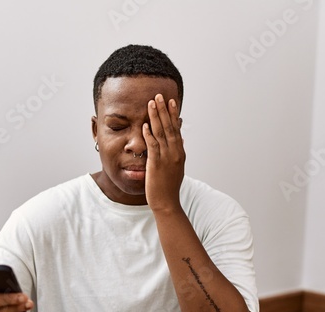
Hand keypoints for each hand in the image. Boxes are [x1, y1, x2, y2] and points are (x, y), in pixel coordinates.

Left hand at [142, 94, 184, 214]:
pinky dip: (149, 135)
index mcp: (180, 153)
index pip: (176, 129)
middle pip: (170, 127)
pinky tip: (145, 125)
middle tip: (160, 95)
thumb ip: (175, 154)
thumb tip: (178, 143)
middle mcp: (175, 153)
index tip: (172, 101)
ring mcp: (167, 158)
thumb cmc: (168, 188)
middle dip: (164, 110)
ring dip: (156, 117)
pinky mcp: (157, 164)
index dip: (173, 114)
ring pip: (161, 133)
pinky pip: (153, 146)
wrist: (167, 203)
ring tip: (152, 103)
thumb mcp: (175, 168)